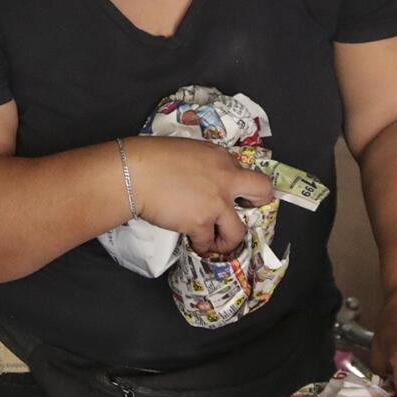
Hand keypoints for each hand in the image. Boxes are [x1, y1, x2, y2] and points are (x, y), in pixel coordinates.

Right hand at [126, 137, 275, 256]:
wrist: (134, 173)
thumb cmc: (150, 158)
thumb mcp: (186, 151)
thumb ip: (203, 164)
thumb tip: (203, 180)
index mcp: (219, 157)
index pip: (242, 171)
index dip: (239, 184)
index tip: (233, 193)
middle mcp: (225, 178)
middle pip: (261, 190)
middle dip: (261, 202)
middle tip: (247, 211)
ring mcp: (216, 202)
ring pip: (238, 230)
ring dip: (228, 240)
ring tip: (217, 243)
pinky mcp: (201, 222)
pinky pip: (207, 242)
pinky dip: (201, 246)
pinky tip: (193, 243)